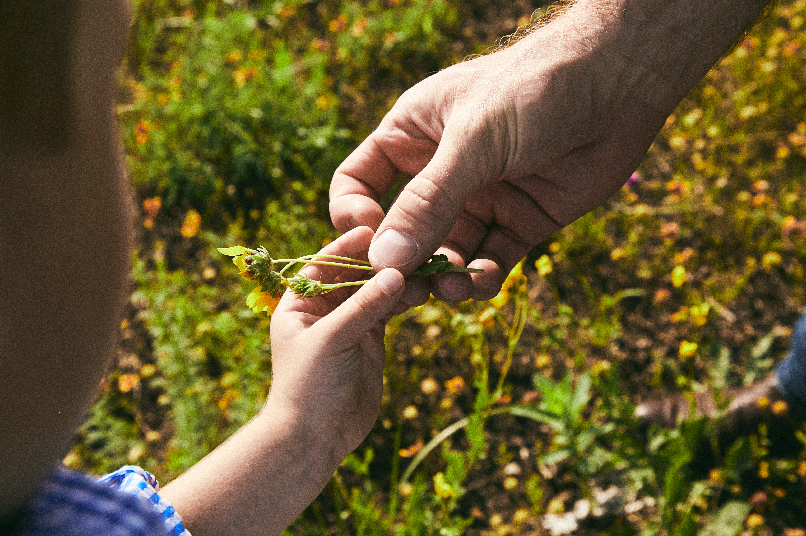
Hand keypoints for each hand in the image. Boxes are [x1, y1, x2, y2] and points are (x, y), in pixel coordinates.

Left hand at [267, 226, 404, 458]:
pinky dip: (404, 300)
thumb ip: (363, 306)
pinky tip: (422, 291)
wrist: (317, 437)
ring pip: (375, 291)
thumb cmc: (309, 386)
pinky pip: (388, 311)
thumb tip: (396, 273)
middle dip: (380, 261)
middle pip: (354, 273)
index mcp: (299, 303)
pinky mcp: (370, 340)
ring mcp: (349, 324)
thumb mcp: (332, 339)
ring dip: (397, 280)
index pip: (324, 263)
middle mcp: (324, 309)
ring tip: (422, 269)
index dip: (348, 246)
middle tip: (410, 247)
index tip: (376, 228)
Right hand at [329, 5, 672, 303]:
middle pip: (401, 229)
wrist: (618, 85)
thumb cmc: (534, 91)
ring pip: (446, 252)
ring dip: (444, 276)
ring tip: (453, 288)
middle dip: (403, 261)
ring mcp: (480, 199)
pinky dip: (484, 278)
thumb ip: (429, 202)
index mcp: (412, 136)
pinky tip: (485, 281)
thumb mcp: (473, 142)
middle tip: (408, 287)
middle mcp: (440, 171)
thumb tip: (383, 259)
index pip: (359, 184)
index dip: (354, 216)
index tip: (367, 242)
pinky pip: (490, 260)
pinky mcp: (519, 221)